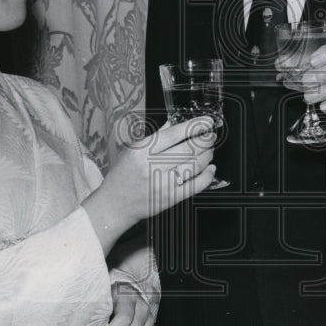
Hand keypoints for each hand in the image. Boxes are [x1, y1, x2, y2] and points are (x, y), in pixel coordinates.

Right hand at [82, 118, 216, 252]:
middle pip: (188, 149)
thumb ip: (157, 135)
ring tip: (209, 149)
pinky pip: (195, 185)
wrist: (115, 204)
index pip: (174, 133)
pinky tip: (210, 168)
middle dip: (205, 140)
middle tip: (211, 135)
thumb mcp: (134, 149)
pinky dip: (207, 176)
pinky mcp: (171, 198)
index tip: (207, 121)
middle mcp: (153, 165)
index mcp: (143, 150)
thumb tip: (175, 121)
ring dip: (207, 155)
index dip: (195, 126)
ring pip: (195, 165)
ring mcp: (163, 183)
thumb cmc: (123, 175)